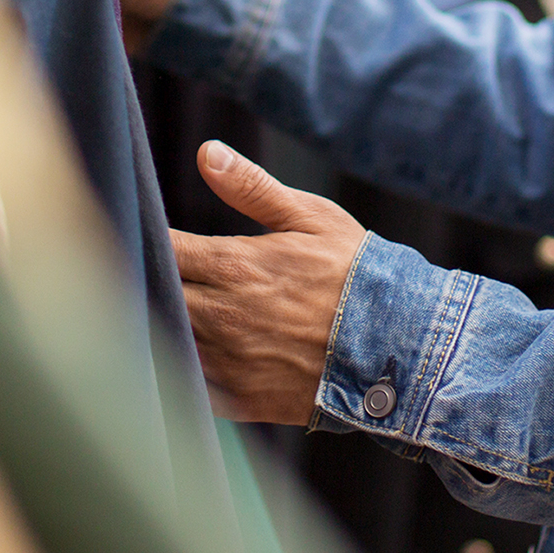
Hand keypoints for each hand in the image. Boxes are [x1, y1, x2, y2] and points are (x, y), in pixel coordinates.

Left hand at [172, 141, 367, 426]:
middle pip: (158, 296)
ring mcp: (228, 363)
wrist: (401, 350)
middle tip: (159, 272)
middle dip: (154, 282)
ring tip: (184, 309)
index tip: (152, 235)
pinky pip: (192, 384)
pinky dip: (189, 367)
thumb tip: (206, 152)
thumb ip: (252, 187)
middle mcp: (222, 317)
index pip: (165, 249)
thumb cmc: (358, 275)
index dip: (152, 240)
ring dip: (170, 324)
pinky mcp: (239, 400)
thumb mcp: (312, 218)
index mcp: (234, 266)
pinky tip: (204, 352)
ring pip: (170, 340)